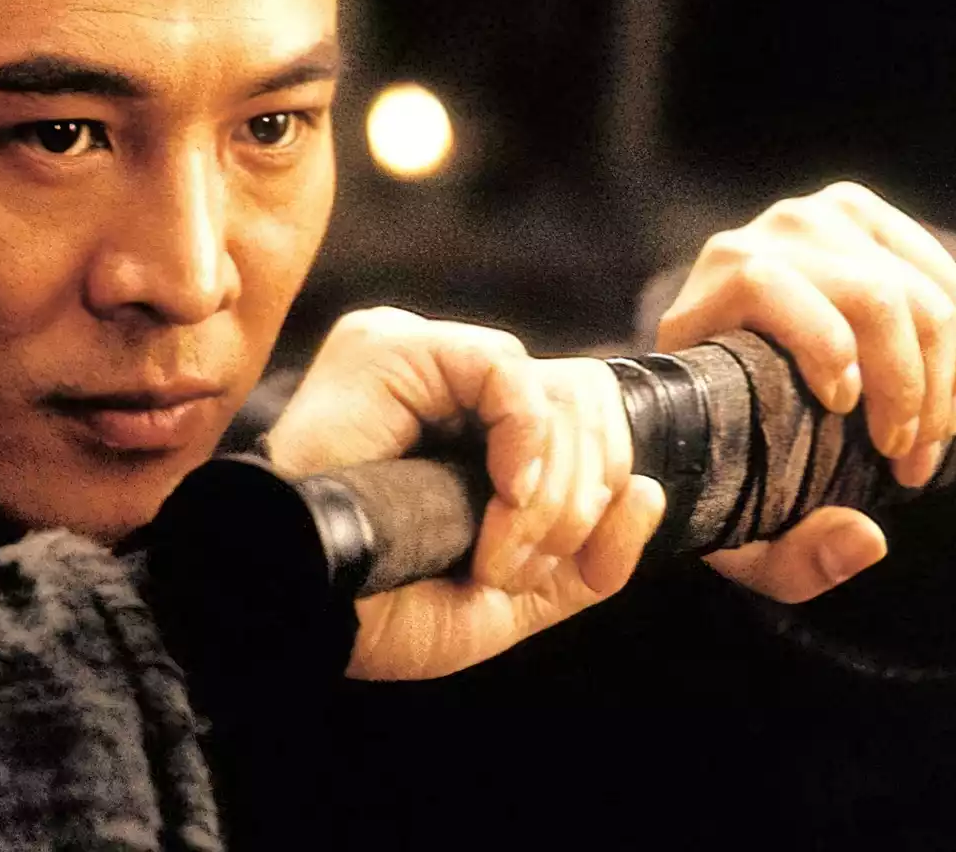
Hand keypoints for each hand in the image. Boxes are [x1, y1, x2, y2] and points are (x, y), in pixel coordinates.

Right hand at [263, 308, 664, 679]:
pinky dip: (525, 443)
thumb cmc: (384, 606)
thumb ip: (590, 561)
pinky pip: (510, 373)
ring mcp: (423, 357)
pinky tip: (499, 493)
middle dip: (579, 498)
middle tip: (516, 563)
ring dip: (549, 488)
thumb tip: (650, 492)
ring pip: (560, 388)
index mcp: (478, 434)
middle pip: (588, 402)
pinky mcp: (397, 347)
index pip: (589, 425)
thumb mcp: (511, 597)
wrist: (304, 608)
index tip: (544, 565)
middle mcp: (453, 387)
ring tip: (494, 548)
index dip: (598, 493)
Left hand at [658, 180, 955, 600]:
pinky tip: (946, 394)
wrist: (731, 388)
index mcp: (697, 303)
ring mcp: (806, 222)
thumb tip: (868, 537)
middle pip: (865, 295)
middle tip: (908, 455)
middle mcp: (747, 243)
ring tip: (929, 435)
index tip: (850, 419)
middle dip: (906, 387)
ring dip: (941, 375)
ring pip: (912, 289)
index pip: (763, 286)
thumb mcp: (744, 529)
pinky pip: (937, 270)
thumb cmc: (734, 462)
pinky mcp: (858, 216)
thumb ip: (792, 558)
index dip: (822, 350)